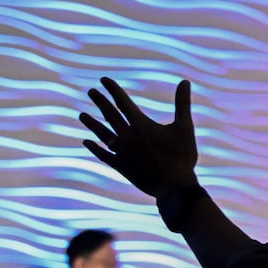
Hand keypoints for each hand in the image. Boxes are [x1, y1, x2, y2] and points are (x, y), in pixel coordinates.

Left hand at [79, 78, 198, 197]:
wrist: (174, 187)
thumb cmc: (181, 157)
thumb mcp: (185, 128)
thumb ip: (183, 103)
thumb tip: (185, 81)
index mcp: (141, 125)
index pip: (123, 103)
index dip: (113, 90)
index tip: (104, 80)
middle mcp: (128, 137)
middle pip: (110, 115)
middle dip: (100, 102)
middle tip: (91, 92)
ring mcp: (123, 152)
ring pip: (103, 134)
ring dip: (92, 124)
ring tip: (82, 115)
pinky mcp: (122, 167)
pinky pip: (104, 155)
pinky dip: (95, 148)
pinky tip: (86, 142)